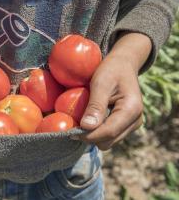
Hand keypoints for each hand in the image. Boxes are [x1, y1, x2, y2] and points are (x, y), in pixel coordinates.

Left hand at [75, 33, 152, 149]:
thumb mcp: (101, 83)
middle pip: (108, 140)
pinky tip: (89, 120)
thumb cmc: (111, 70)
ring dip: (93, 134)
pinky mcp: (126, 125)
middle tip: (73, 125)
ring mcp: (132, 124)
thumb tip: (87, 127)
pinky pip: (109, 136)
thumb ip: (95, 105)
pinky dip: (97, 131)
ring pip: (108, 141)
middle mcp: (136, 120)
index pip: (109, 132)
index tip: (70, 133)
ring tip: (81, 121)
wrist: (123, 65)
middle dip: (90, 136)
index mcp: (132, 109)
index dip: (88, 136)